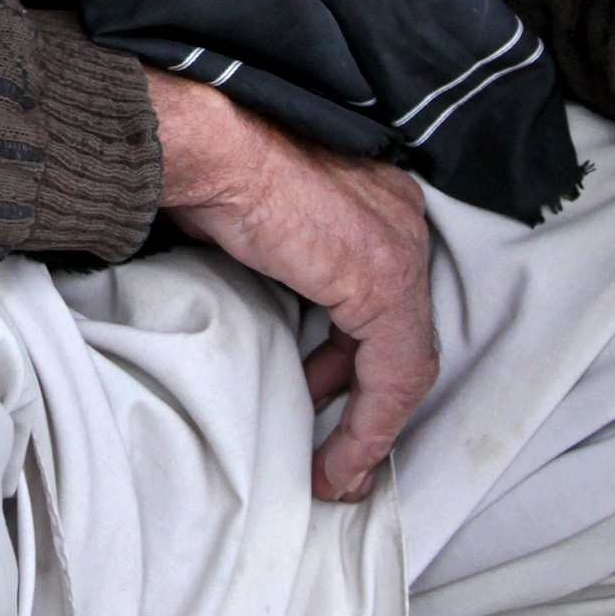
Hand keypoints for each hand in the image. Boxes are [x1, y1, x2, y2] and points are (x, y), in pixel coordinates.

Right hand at [145, 72, 436, 502]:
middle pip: (400, 335)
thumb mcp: (266, 225)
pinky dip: (368, 426)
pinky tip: (338, 461)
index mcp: (379, 201)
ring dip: (367, 423)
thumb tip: (278, 309)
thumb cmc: (217, 175)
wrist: (208, 149)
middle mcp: (403, 220)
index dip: (362, 364)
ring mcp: (400, 251)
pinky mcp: (384, 284)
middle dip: (363, 398)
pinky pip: (396, 376)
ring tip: (332, 466)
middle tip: (333, 446)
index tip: (325, 401)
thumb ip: (291, 265)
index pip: (389, 302)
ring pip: (406, 364)